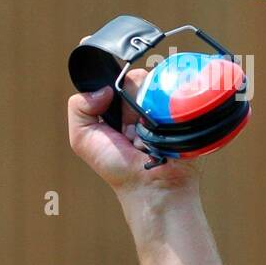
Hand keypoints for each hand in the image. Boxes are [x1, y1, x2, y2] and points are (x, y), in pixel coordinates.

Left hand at [67, 70, 200, 199]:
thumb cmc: (118, 167)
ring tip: (149, 131)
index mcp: (120, 106)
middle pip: (138, 78)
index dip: (114, 90)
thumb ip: (78, 109)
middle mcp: (143, 103)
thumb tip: (103, 88)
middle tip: (131, 128)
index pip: (116, 80)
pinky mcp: (187, 108)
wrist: (153, 186)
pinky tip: (165, 127)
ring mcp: (166, 104)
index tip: (115, 111)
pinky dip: (171, 106)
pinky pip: (181, 91)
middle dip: (131, 102)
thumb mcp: (82, 139)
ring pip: (158, 83)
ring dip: (151, 107)